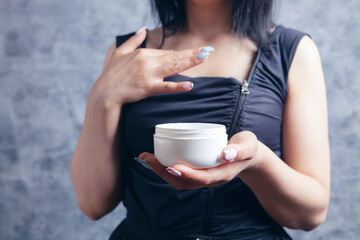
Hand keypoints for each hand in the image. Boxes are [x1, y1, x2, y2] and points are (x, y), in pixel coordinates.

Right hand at [90, 27, 211, 105]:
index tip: (197, 51)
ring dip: (190, 62)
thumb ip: (133, 40)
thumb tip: (143, 28)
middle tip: (208, 51)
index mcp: (143, 53)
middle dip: (193, 54)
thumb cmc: (111, 74)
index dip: (184, 52)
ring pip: (173, 67)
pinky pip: (165, 87)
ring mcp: (148, 74)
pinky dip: (178, 86)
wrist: (104, 93)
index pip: (168, 52)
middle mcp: (147, 61)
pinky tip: (190, 85)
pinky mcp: (147, 88)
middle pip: (174, 57)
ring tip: (204, 58)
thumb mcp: (120, 52)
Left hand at [138, 131, 259, 189]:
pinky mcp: (197, 171)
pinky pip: (180, 174)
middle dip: (164, 173)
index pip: (202, 178)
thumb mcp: (248, 145)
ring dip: (161, 171)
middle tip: (148, 159)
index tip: (171, 166)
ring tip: (146, 158)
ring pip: (179, 180)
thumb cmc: (247, 147)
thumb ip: (240, 150)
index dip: (186, 174)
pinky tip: (156, 158)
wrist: (247, 154)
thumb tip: (226, 154)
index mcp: (222, 174)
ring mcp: (203, 176)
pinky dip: (166, 167)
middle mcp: (210, 179)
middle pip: (185, 182)